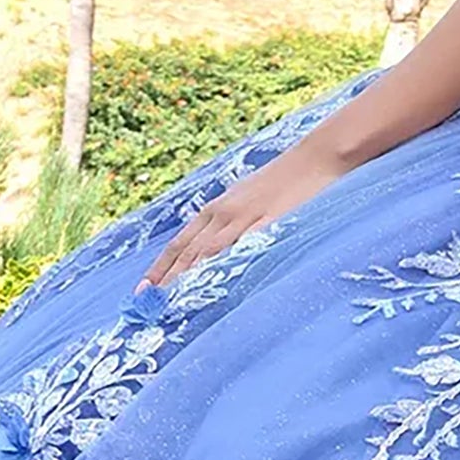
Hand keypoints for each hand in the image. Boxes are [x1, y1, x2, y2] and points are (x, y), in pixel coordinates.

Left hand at [141, 142, 340, 289]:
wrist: (315, 157)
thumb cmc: (285, 180)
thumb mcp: (249, 199)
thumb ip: (231, 222)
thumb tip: (216, 246)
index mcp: (218, 209)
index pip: (181, 243)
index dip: (161, 267)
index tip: (145, 289)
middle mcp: (224, 213)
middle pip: (188, 251)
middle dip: (166, 278)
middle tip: (147, 302)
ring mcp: (246, 218)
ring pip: (208, 251)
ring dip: (186, 276)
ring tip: (170, 299)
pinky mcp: (269, 222)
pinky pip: (243, 247)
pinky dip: (225, 264)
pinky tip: (214, 282)